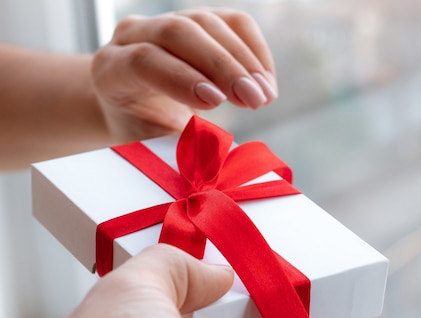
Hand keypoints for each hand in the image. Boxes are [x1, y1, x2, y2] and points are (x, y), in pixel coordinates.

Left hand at [92, 7, 278, 141]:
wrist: (136, 107)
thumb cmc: (144, 131)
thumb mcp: (151, 144)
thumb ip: (178, 144)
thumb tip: (220, 153)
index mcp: (112, 69)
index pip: (144, 60)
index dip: (182, 79)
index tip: (217, 103)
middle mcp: (134, 35)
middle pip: (180, 32)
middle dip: (223, 66)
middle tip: (254, 99)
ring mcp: (168, 22)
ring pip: (209, 23)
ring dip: (245, 61)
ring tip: (266, 97)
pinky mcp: (200, 20)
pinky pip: (234, 22)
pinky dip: (256, 51)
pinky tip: (266, 82)